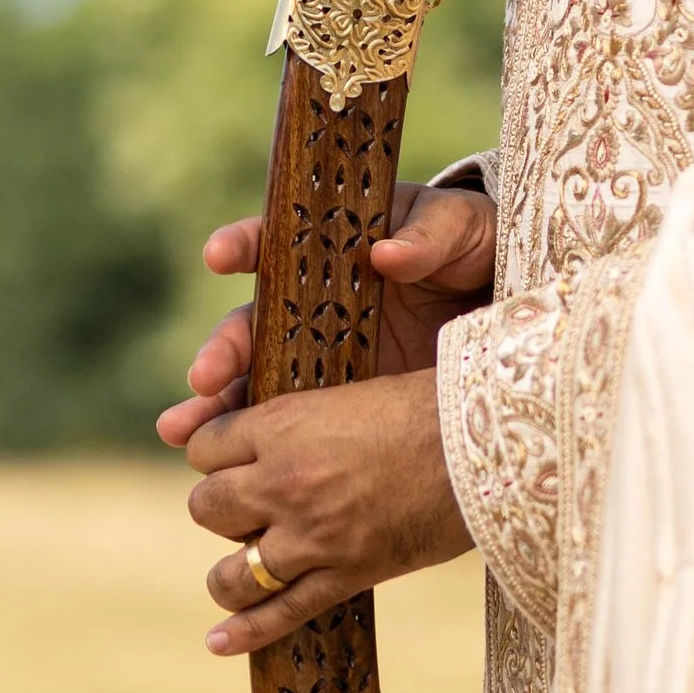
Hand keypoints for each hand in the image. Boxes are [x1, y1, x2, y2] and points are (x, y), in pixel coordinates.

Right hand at [153, 178, 496, 453]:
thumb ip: (428, 236)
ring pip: (253, 382)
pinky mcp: (338, 405)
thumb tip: (387, 255)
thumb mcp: (463, 230)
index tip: (220, 255)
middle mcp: (314, 304)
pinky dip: (248, 445)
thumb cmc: (479, 248)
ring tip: (180, 431)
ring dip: (213, 407)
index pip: (275, 242)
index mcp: (334, 249)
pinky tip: (214, 462)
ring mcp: (321, 356)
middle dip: (222, 349)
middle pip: (253, 324)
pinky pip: (285, 427)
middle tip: (204, 378)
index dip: (244, 244)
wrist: (513, 305)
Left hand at [187, 368, 474, 652]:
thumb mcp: (346, 395)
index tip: (232, 460)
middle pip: (206, 508)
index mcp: (281, 426)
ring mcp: (311, 535)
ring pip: (232, 572)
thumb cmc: (425, 407)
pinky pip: (281, 612)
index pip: (204, 448)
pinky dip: (246, 632)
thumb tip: (272, 440)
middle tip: (250, 509)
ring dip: (231, 573)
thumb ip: (300, 420)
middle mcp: (283, 482)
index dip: (214, 454)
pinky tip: (219, 642)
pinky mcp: (345, 574)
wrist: (481, 444)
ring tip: (242, 570)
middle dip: (222, 509)